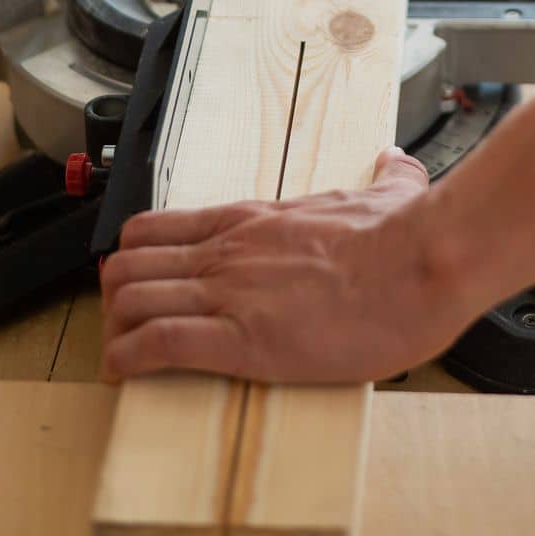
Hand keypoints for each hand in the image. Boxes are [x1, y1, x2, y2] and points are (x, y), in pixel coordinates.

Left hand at [100, 147, 466, 383]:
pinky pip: (156, 345)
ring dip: (115, 331)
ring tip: (121, 356)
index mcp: (253, 220)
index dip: (133, 258)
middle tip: (123, 326)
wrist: (420, 265)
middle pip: (128, 264)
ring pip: (131, 301)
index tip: (136, 282)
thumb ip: (386, 178)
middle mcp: (228, 251)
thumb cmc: (405, 239)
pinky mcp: (240, 340)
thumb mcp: (388, 194)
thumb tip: (395, 161)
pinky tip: (123, 374)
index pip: (157, 227)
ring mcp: (230, 293)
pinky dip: (128, 361)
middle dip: (114, 299)